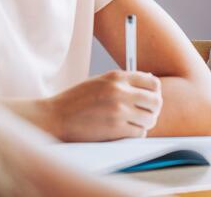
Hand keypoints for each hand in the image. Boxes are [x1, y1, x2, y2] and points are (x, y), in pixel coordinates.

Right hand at [44, 70, 161, 141]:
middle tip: (146, 114)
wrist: (55, 117)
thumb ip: (123, 81)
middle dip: (153, 109)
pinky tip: (126, 131)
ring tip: (135, 124)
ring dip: (145, 123)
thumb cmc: (76, 101)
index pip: (153, 82)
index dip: (155, 92)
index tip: (149, 99)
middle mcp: (120, 91)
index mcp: (117, 77)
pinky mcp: (115, 129)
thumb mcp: (99, 82)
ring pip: (150, 119)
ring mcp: (119, 111)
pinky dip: (136, 134)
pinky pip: (139, 133)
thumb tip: (149, 80)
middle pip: (156, 101)